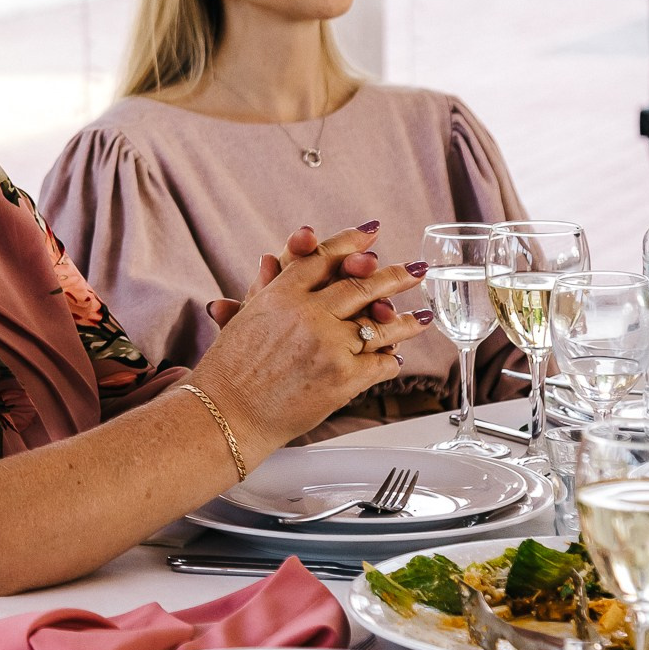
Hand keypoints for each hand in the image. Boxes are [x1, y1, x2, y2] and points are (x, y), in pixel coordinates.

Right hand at [189, 223, 430, 452]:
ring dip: (405, 321)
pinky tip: (395, 358)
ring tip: (422, 315)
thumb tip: (273, 258)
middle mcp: (308, 314)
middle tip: (416, 269)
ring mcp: (328, 345)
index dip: (350, 242)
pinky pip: (379, 364)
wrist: (226, 416)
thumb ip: (264, 288)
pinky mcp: (343, 379)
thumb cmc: (229, 371)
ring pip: (380, 326)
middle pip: (361, 285)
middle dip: (394, 275)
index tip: (371, 234)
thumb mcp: (243, 320)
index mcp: (281, 294)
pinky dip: (389, 362)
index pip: (323, 257)